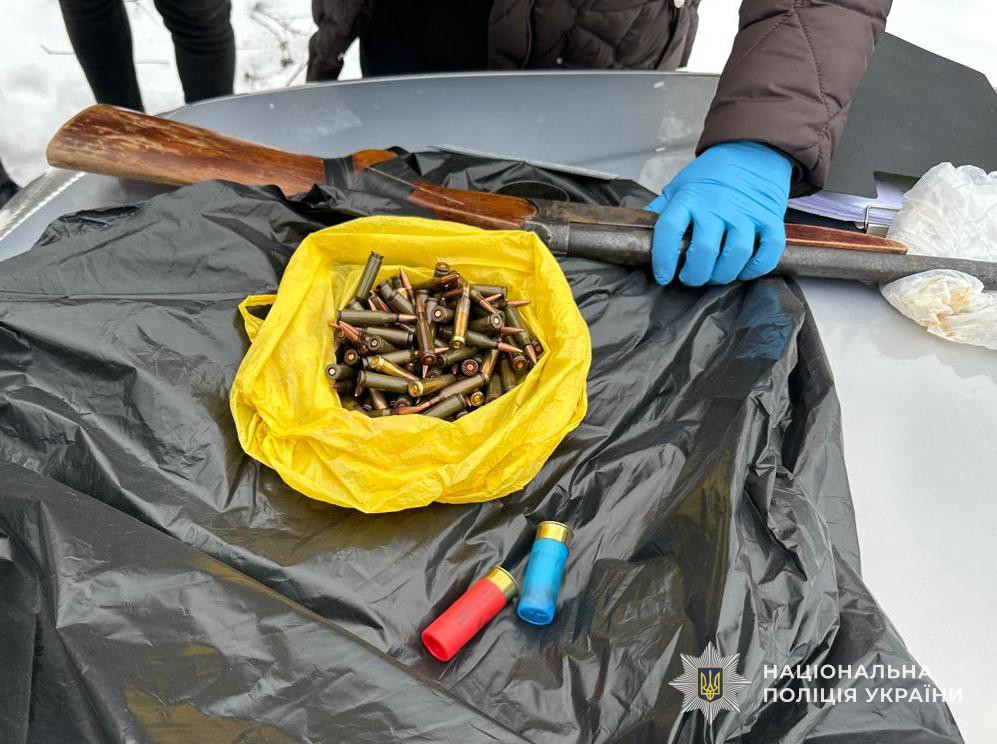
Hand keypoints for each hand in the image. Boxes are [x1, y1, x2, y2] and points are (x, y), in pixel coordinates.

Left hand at [644, 141, 791, 285]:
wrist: (751, 150)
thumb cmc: (712, 174)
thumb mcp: (680, 185)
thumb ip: (661, 209)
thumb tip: (639, 232)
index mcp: (689, 197)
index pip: (669, 230)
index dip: (663, 259)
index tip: (663, 275)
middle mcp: (717, 205)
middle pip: (704, 251)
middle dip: (694, 275)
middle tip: (690, 278)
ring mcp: (746, 212)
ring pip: (735, 255)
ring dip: (722, 275)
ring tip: (714, 275)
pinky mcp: (769, 219)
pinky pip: (767, 252)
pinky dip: (755, 268)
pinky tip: (742, 270)